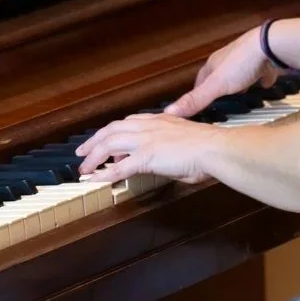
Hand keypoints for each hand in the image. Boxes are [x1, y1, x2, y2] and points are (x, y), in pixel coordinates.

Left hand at [77, 113, 219, 185]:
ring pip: (109, 144)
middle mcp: (150, 126)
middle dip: (94, 140)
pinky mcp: (146, 156)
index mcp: (161, 120)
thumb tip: (168, 163)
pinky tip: (95, 180)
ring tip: (84, 168)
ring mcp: (146, 140)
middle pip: (112, 129)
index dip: (114, 132)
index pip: (129, 123)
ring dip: (93, 157)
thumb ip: (172, 149)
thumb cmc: (210, 148)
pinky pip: (118, 167)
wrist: (216, 148)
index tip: (106, 142)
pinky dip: (103, 174)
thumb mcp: (186, 142)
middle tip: (82, 152)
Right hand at [165, 25, 281, 117]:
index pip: (201, 79)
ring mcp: (248, 60)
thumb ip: (195, 99)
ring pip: (241, 73)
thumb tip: (169, 111)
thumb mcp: (216, 85)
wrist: (272, 46)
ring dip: (240, 84)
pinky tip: (263, 86)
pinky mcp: (265, 63)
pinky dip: (261, 79)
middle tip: (219, 102)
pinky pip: (261, 72)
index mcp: (215, 63)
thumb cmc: (242, 62)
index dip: (198, 92)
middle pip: (220, 76)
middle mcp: (230, 59)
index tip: (197, 102)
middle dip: (219, 88)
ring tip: (239, 96)